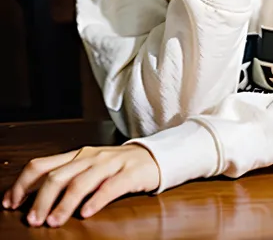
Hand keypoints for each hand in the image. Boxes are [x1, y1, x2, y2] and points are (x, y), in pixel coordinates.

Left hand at [2, 143, 159, 227]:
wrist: (153, 156)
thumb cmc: (116, 167)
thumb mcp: (87, 168)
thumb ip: (65, 178)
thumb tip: (33, 200)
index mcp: (76, 156)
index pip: (42, 165)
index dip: (23, 184)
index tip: (10, 203)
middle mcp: (90, 157)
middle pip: (59, 175)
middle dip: (42, 199)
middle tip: (33, 220)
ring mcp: (110, 163)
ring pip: (81, 181)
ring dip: (64, 203)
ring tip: (54, 221)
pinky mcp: (129, 173)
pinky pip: (110, 186)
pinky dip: (96, 200)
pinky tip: (87, 213)